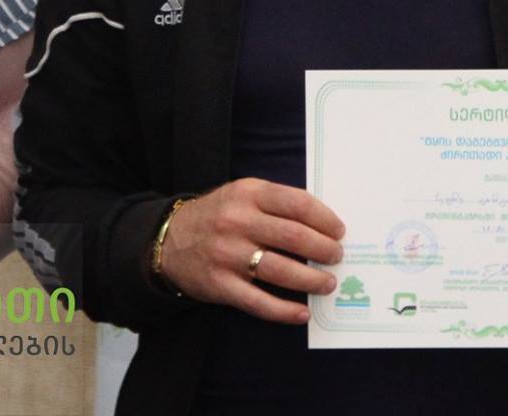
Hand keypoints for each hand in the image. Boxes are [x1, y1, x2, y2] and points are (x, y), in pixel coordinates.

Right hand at [157, 178, 345, 323]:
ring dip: (312, 280)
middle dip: (323, 250)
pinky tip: (302, 313)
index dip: (324, 219)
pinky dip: (285, 311)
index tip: (338, 231)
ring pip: (281, 271)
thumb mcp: (243, 194)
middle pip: (294, 237)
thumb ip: (277, 203)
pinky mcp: (221, 286)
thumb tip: (323, 223)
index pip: (297, 204)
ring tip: (327, 283)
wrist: (168, 240)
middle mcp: (238, 222)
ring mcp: (228, 256)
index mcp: (248, 194)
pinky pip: (259, 302)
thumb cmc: (218, 215)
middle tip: (336, 257)